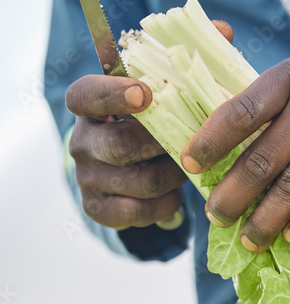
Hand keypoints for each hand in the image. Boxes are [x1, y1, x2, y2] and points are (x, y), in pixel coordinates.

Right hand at [65, 75, 186, 229]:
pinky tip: (173, 192)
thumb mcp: (143, 103)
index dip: (112, 94)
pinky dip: (167, 203)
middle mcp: (80, 143)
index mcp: (86, 108)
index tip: (145, 93)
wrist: (123, 170)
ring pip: (142, 182)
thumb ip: (159, 92)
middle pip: (120, 145)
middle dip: (163, 144)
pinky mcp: (96, 209)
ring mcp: (85, 178)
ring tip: (189, 167)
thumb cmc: (142, 126)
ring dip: (175, 175)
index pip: (84, 96)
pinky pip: (140, 212)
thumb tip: (196, 92)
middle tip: (191, 141)